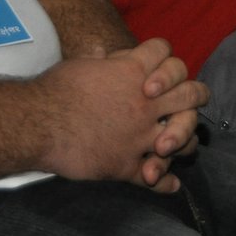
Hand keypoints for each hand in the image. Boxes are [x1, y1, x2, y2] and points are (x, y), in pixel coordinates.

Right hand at [38, 38, 206, 192]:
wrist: (39, 123)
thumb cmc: (56, 89)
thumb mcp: (82, 64)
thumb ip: (102, 60)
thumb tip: (104, 51)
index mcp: (132, 71)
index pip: (165, 53)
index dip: (165, 57)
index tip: (160, 65)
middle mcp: (144, 103)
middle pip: (191, 94)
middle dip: (196, 95)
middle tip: (192, 99)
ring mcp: (139, 135)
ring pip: (184, 138)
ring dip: (186, 141)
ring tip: (181, 144)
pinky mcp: (127, 164)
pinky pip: (156, 178)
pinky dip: (165, 183)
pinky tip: (168, 183)